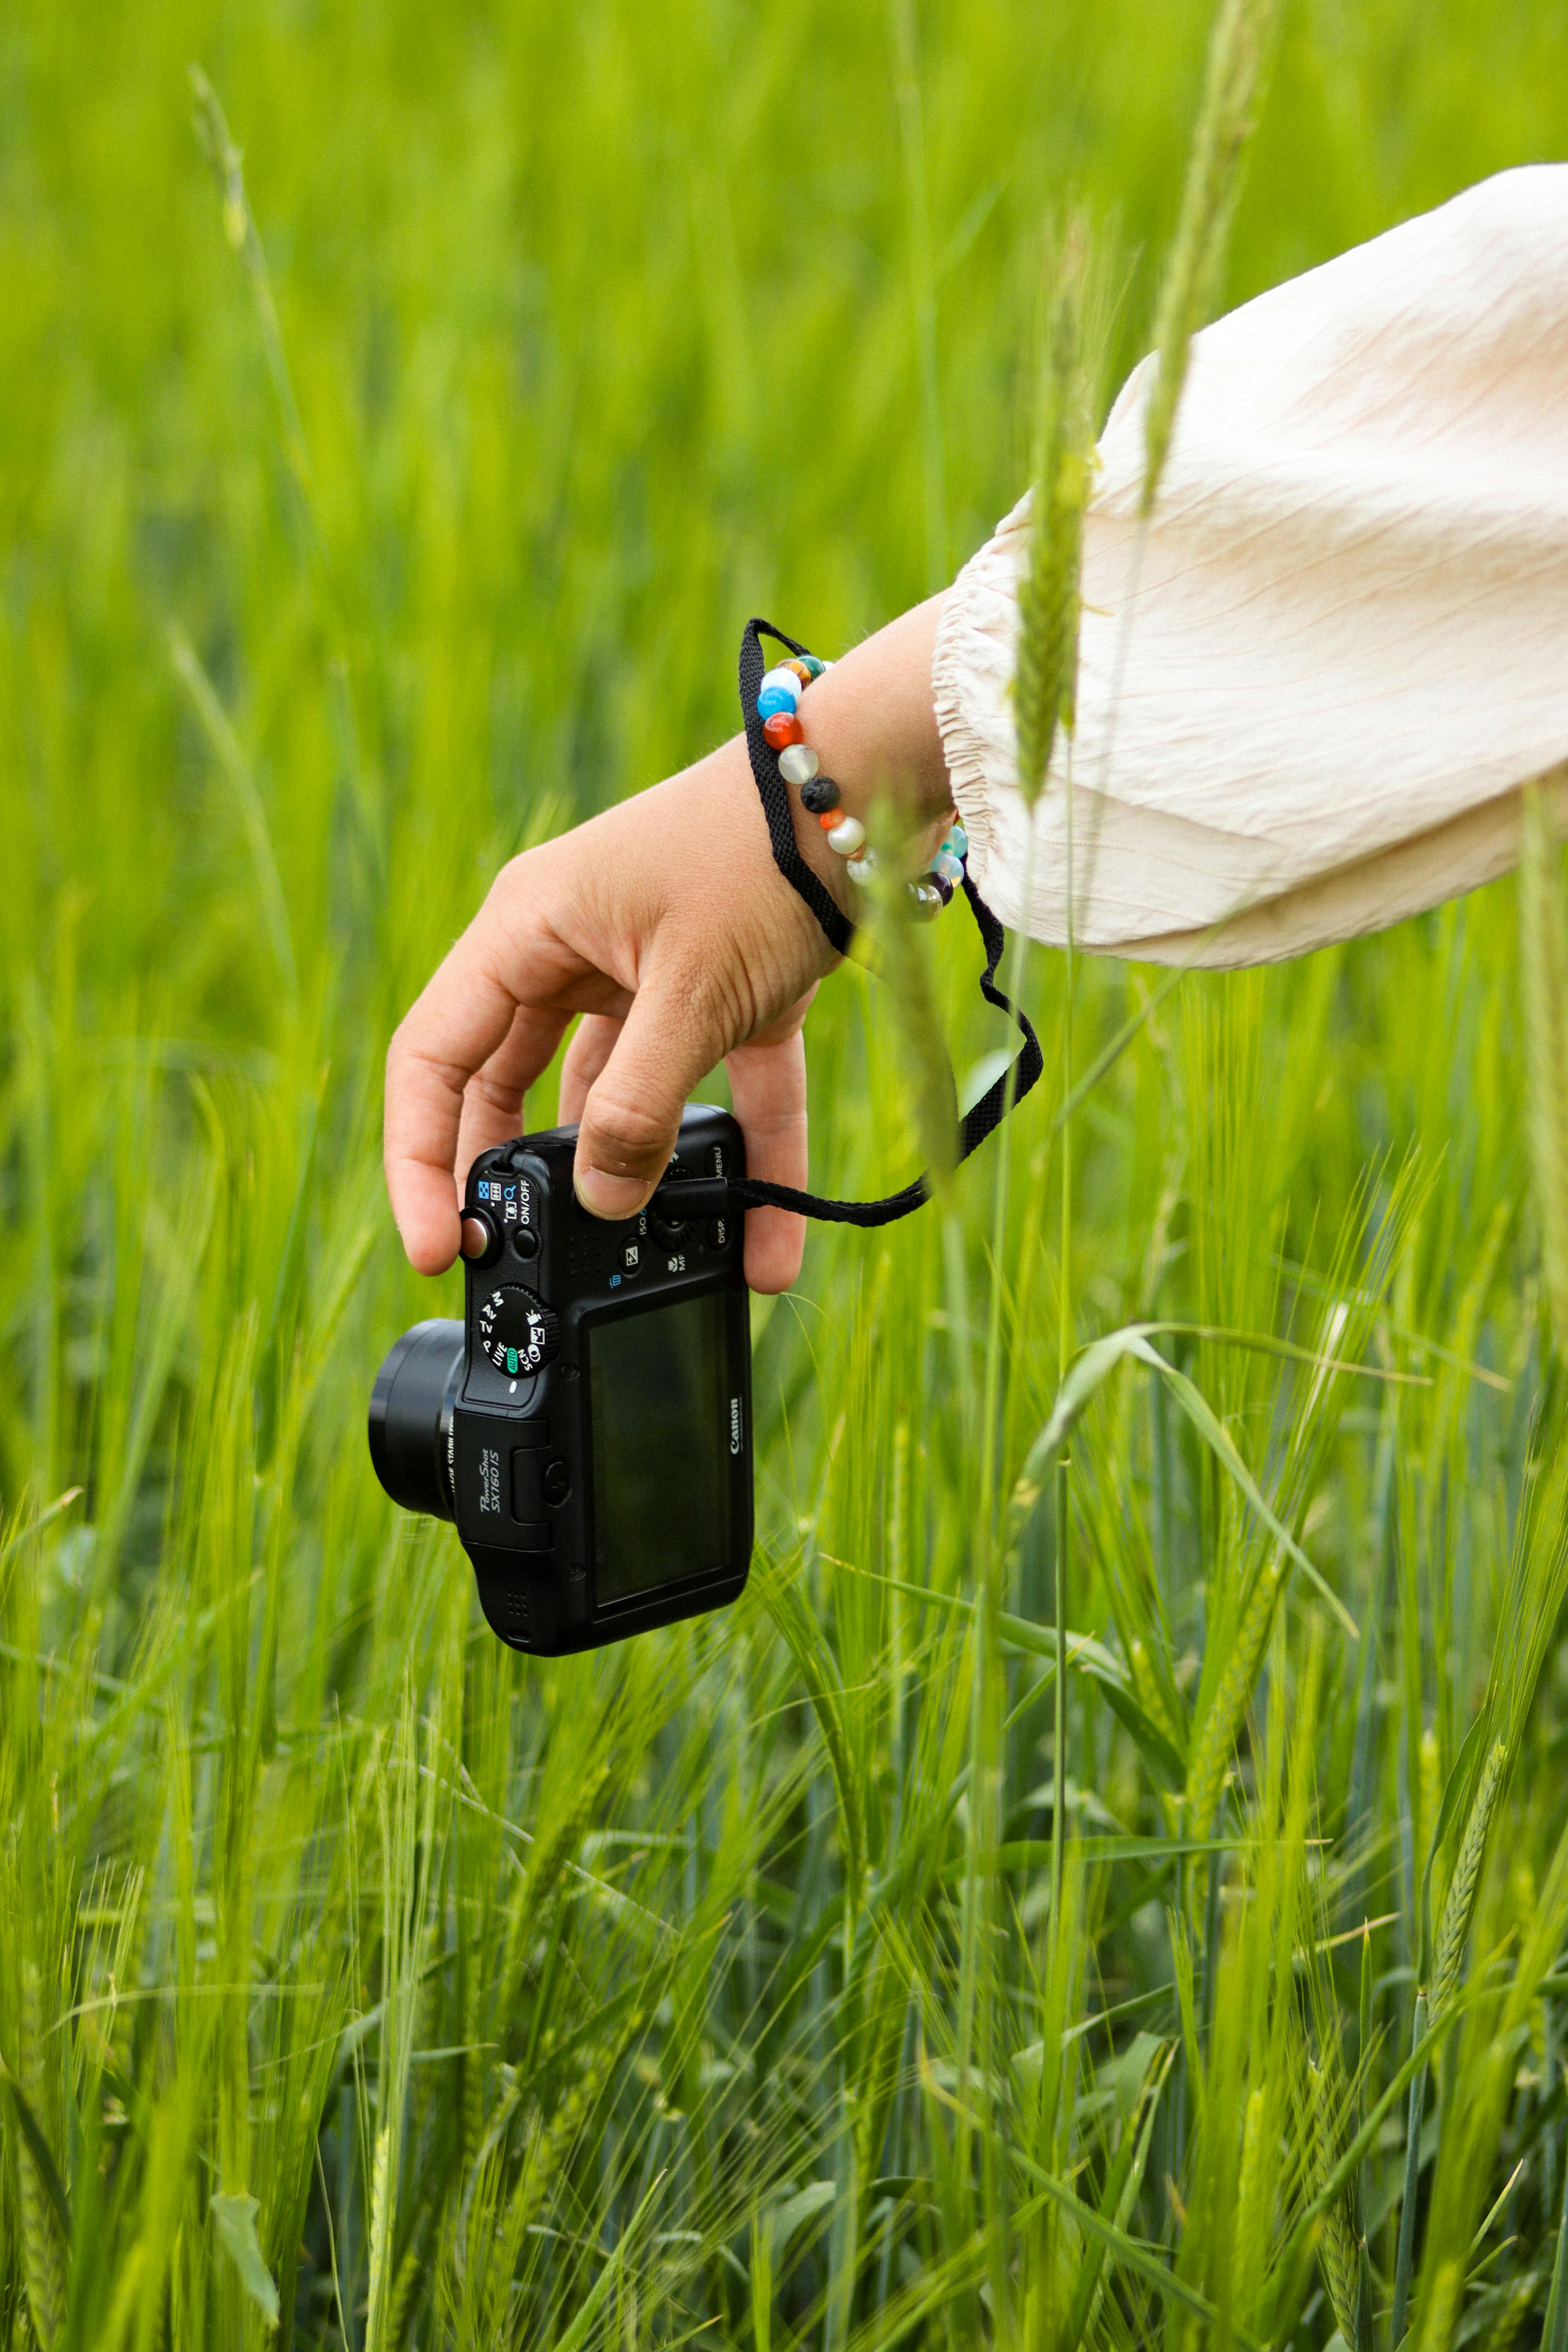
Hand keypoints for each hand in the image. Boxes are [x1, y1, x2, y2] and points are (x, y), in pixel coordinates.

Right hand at [383, 595, 951, 1294]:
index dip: (422, 1160)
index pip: (434, 1061)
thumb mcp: (688, 994)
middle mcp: (571, 954)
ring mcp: (646, 977)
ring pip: (612, 1101)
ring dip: (634, 1183)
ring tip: (641, 1269)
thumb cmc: (757, 857)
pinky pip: (718, 1098)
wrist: (865, 787)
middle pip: (509, 1088)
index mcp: (527, 934)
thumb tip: (602, 1202)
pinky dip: (742, 1166)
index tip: (441, 1244)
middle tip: (518, 1263)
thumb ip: (636, 1106)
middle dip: (515, 1181)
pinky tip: (766, 1250)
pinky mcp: (722, 998)